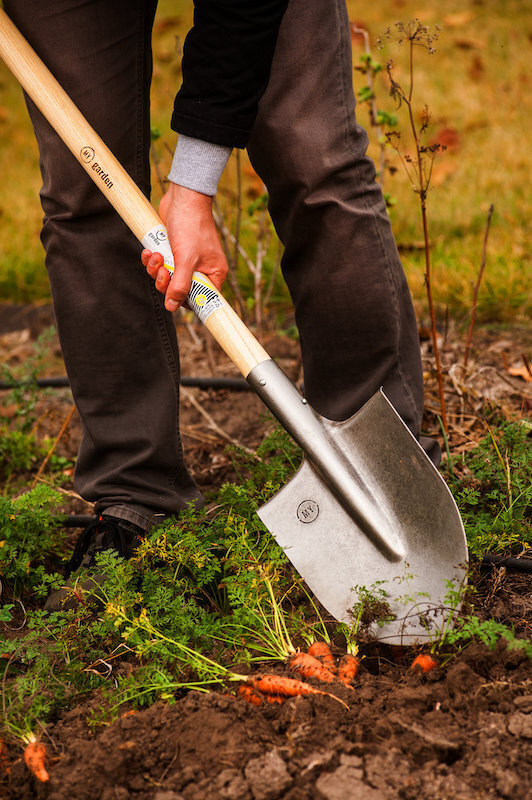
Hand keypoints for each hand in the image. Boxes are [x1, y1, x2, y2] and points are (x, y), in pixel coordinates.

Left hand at [141, 183, 227, 311]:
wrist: (182, 197)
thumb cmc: (191, 226)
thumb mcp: (186, 260)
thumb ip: (179, 285)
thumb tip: (172, 306)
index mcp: (213, 274)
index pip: (202, 299)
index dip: (187, 302)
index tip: (174, 304)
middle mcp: (201, 270)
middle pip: (180, 291)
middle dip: (165, 283)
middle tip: (162, 272)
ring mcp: (186, 261)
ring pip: (167, 279)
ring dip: (156, 270)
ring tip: (156, 256)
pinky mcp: (173, 252)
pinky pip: (160, 266)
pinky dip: (153, 261)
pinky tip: (149, 252)